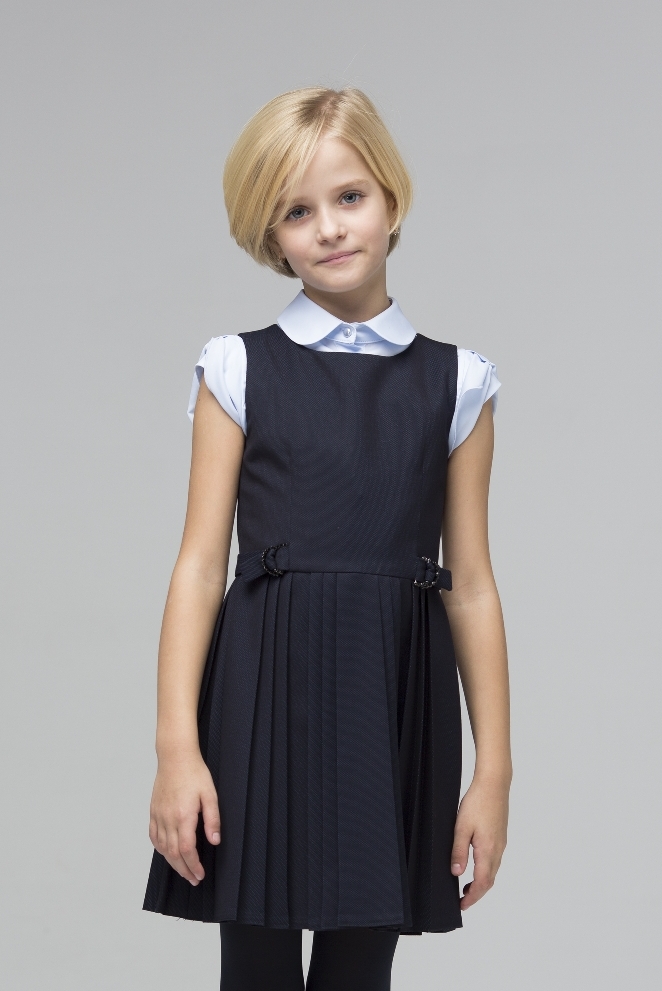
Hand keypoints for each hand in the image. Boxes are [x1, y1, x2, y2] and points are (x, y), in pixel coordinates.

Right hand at [149, 751, 220, 884]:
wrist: (175, 757)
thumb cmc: (195, 773)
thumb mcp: (210, 794)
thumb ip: (212, 819)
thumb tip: (214, 841)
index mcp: (183, 816)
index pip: (186, 850)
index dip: (193, 865)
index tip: (200, 875)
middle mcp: (168, 819)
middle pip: (173, 854)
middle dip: (184, 870)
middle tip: (193, 879)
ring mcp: (158, 815)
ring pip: (162, 848)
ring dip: (172, 863)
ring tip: (183, 871)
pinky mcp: (153, 811)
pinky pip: (154, 836)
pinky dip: (160, 848)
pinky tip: (167, 853)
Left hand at [451, 776, 508, 909]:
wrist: (494, 783)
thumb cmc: (478, 802)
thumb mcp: (462, 827)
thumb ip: (459, 852)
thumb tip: (456, 874)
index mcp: (488, 850)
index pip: (482, 883)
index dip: (472, 897)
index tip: (462, 905)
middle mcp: (498, 850)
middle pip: (490, 880)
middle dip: (477, 893)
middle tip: (463, 900)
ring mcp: (501, 843)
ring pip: (493, 870)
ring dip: (482, 882)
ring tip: (467, 886)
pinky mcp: (501, 836)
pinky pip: (495, 860)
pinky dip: (486, 869)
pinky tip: (477, 864)